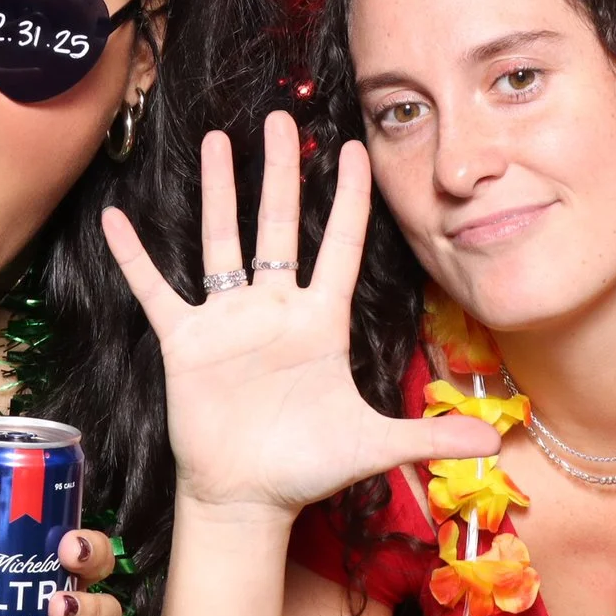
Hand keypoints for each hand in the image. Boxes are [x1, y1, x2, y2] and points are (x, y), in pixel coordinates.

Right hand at [101, 112, 497, 523]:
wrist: (247, 499)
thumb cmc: (308, 466)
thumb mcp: (373, 445)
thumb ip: (429, 437)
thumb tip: (500, 443)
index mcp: (321, 321)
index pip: (342, 246)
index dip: (351, 198)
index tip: (355, 147)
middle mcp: (275, 308)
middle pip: (279, 224)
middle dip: (280, 171)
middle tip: (278, 117)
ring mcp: (228, 320)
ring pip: (222, 241)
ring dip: (218, 193)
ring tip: (216, 140)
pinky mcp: (185, 341)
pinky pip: (155, 289)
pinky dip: (134, 257)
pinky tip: (116, 220)